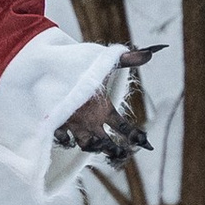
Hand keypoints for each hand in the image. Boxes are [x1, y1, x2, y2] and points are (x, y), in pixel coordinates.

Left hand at [55, 46, 158, 163]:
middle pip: (106, 142)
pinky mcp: (57, 123)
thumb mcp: (106, 64)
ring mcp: (75, 124)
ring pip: (87, 144)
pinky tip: (69, 136)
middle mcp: (91, 121)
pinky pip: (63, 139)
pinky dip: (66, 140)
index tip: (144, 143)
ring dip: (94, 147)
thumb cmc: (82, 66)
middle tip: (120, 152)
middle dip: (114, 149)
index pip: (123, 127)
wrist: (54, 66)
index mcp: (104, 110)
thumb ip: (128, 59)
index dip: (134, 136)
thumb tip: (150, 53)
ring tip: (98, 143)